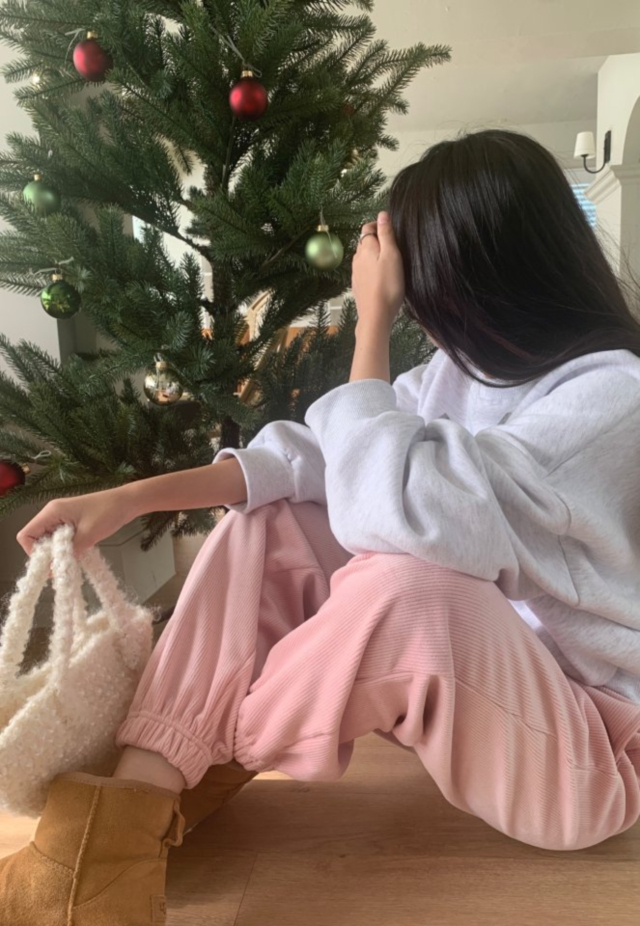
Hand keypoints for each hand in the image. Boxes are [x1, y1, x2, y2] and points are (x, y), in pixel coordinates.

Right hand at [16, 488, 132, 558]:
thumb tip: (55, 570)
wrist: (127, 502)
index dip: (33, 552)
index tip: (50, 562)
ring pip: (49, 541)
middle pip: (36, 540)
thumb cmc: (108, 512)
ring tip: (73, 560)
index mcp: (52, 512)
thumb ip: (70, 552)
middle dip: (46, 555)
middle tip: (62, 565)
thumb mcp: (88, 535)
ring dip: (58, 553)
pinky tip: (78, 554)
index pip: (26, 535)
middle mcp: (52, 514)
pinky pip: (60, 540)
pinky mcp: (71, 523)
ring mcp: (62, 518)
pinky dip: (66, 549)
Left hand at [352, 211, 404, 333]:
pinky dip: (371, 269)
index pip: (367, 227)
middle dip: (376, 240)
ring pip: (364, 257)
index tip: (390, 229)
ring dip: (373, 255)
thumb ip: (386, 234)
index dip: (378, 225)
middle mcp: (357, 258)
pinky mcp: (358, 286)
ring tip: (388, 261)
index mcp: (366, 247)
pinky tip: (380, 276)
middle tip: (393, 245)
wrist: (375, 315)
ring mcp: (356, 273)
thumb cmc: (388, 284)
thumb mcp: (392, 255)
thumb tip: (382, 214)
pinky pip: (364, 271)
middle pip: (365, 242)